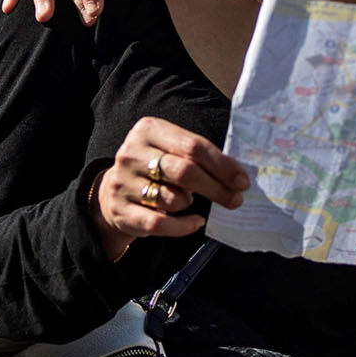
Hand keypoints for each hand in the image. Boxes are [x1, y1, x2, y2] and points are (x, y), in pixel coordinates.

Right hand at [90, 117, 250, 259]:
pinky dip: (183, 226)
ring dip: (190, 203)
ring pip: (172, 199)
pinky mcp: (121, 210)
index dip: (222, 165)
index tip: (242, 181)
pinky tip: (195, 222)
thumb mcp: (169, 150)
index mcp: (149, 130)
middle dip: (216, 188)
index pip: (193, 145)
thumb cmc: (154, 169)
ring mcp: (123, 182)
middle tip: (236, 199)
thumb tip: (237, 175)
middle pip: (185, 171)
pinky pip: (160, 223)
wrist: (113, 193)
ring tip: (189, 200)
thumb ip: (196, 156)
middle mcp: (132, 153)